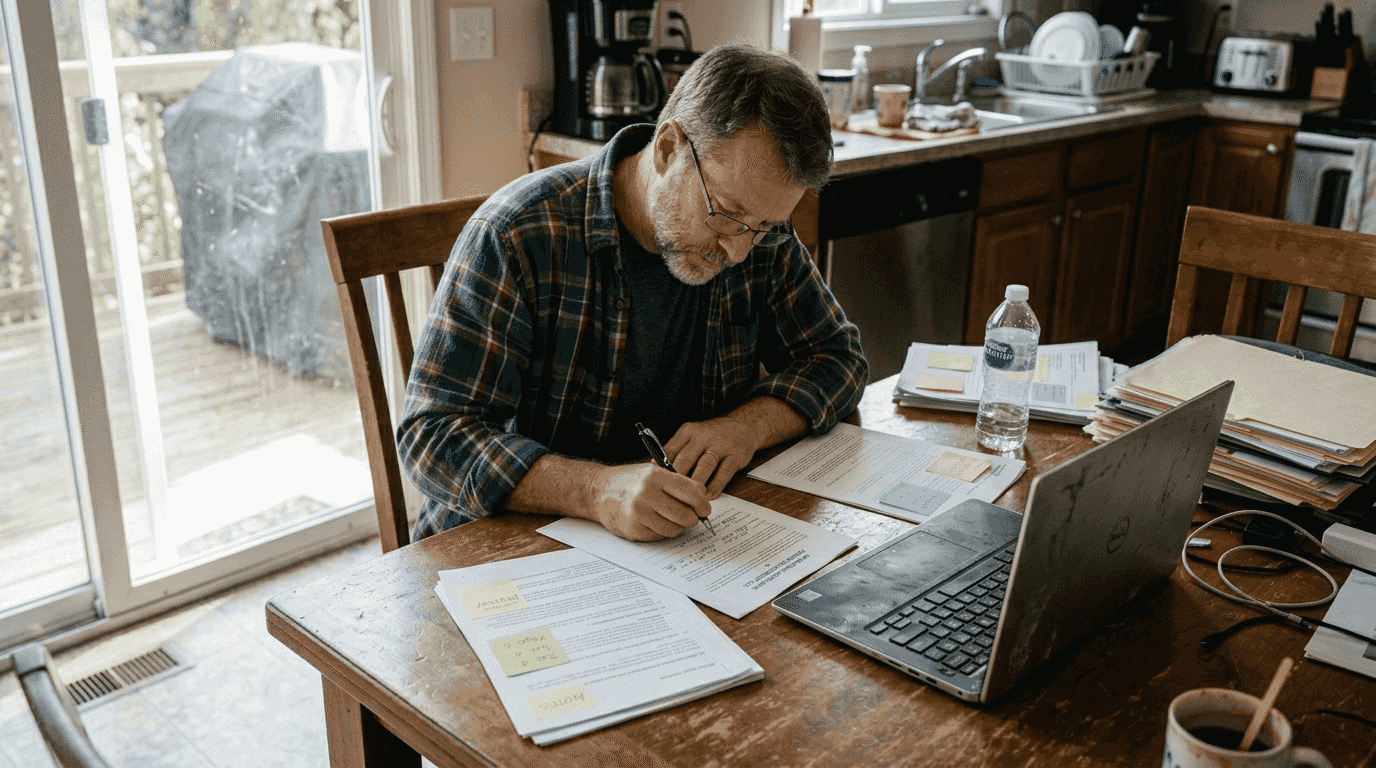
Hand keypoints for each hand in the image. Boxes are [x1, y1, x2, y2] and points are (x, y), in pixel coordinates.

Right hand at [591, 463, 710, 541]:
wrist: (599, 492)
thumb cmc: (630, 481)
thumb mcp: (653, 473)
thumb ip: (678, 483)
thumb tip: (703, 496)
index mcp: (655, 476)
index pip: (690, 492)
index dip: (702, 504)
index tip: (705, 509)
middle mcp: (646, 493)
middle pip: (684, 514)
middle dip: (692, 519)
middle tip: (692, 518)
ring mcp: (639, 513)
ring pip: (674, 529)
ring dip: (678, 527)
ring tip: (671, 519)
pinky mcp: (633, 529)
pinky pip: (660, 536)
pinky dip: (662, 532)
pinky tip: (655, 522)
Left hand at [664, 416, 759, 498]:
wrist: (743, 425)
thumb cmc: (712, 436)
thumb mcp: (692, 436)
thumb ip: (677, 451)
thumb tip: (657, 473)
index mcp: (688, 432)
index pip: (670, 451)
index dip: (662, 471)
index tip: (656, 486)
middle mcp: (703, 436)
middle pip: (685, 460)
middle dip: (677, 480)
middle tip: (670, 497)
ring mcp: (720, 445)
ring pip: (704, 466)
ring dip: (696, 485)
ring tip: (689, 500)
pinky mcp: (735, 455)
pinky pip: (723, 473)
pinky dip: (715, 486)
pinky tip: (709, 496)